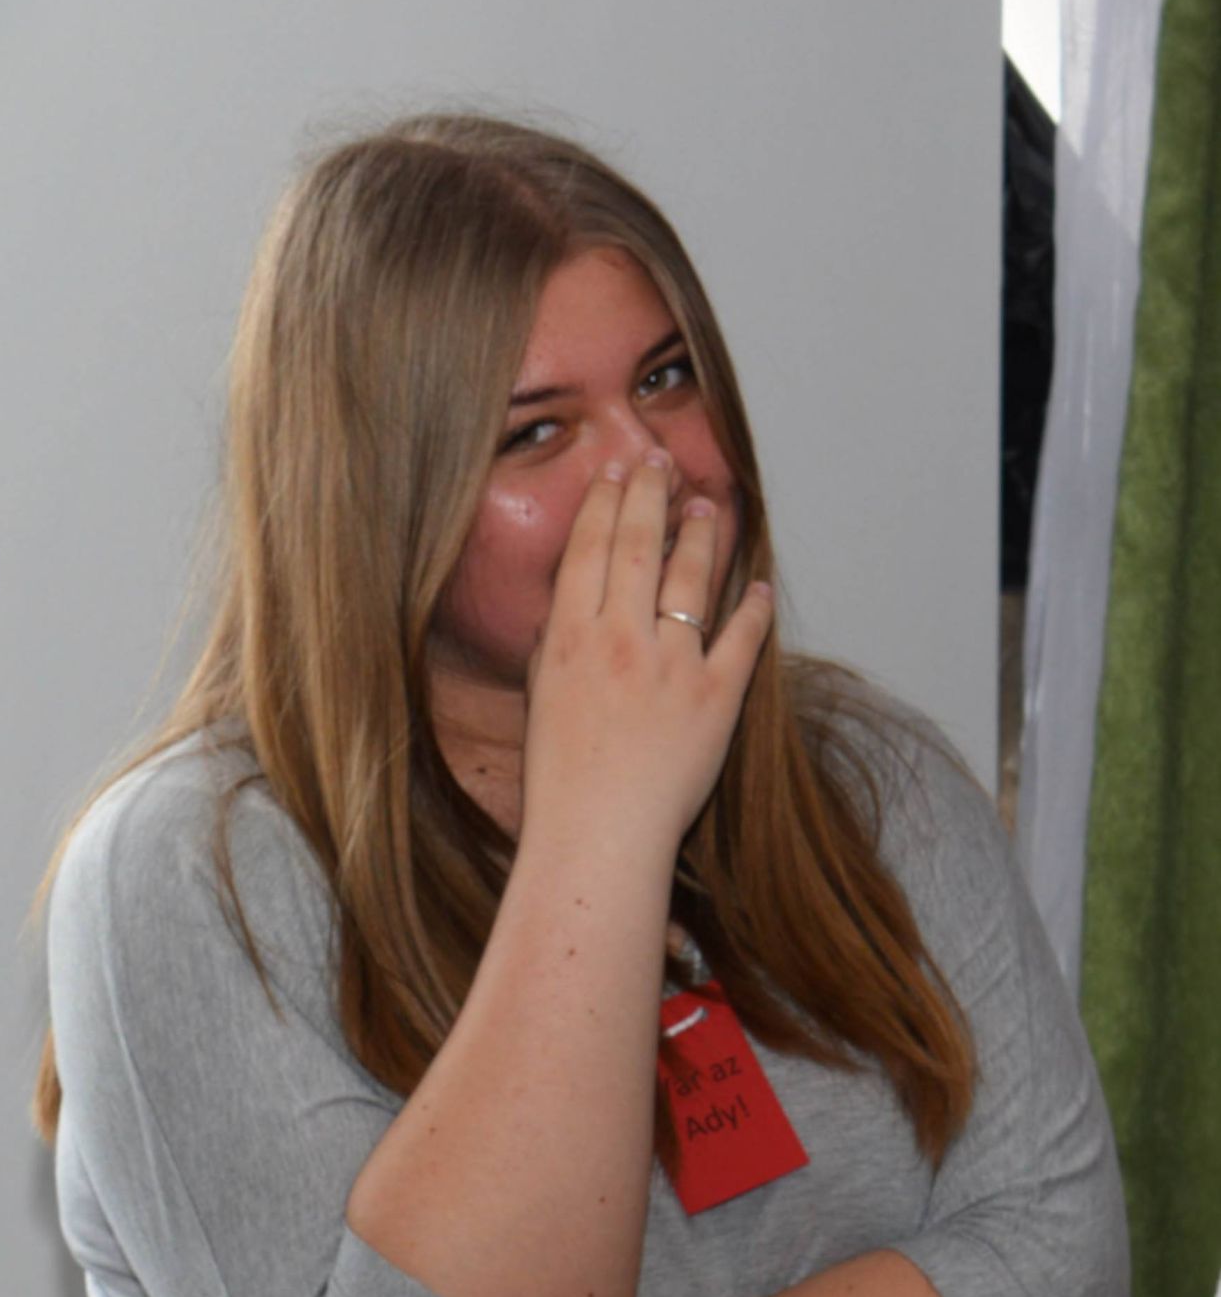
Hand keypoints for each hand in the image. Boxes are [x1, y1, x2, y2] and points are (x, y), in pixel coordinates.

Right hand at [522, 454, 771, 858]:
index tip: (616, 471)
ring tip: (708, 505)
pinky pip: (740, 639)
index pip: (589, 549)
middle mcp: (620, 639)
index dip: (605, 502)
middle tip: (660, 460)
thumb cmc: (560, 781)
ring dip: (700, 535)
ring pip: (689, 578)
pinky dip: (752, 609)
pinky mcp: (715, 697)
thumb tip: (565, 610)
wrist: (597, 836)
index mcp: (568, 638)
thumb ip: (552, 649)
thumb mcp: (539, 701)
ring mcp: (672, 665)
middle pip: (638, 545)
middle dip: (650, 493)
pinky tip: (757, 588)